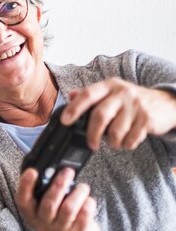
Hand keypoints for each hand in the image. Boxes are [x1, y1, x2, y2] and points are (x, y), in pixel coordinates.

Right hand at [16, 168, 101, 230]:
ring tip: (83, 187)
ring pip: (68, 208)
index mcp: (31, 214)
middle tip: (67, 171)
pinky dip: (88, 204)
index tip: (32, 171)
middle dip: (59, 184)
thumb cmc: (59, 213)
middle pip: (49, 204)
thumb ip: (45, 190)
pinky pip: (84, 216)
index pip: (23, 200)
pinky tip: (88, 199)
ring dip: (78, 193)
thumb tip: (51, 170)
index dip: (25, 185)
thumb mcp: (46, 204)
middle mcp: (42, 225)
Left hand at [61, 77, 175, 149]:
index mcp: (109, 85)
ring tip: (113, 142)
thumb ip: (91, 94)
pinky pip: (131, 139)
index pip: (88, 94)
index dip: (74, 108)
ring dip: (112, 142)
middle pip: (100, 115)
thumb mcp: (111, 91)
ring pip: (116, 131)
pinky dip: (126, 144)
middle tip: (91, 144)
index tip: (65, 121)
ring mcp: (136, 106)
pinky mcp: (147, 119)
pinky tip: (127, 140)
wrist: (165, 102)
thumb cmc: (130, 99)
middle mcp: (122, 93)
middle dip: (92, 133)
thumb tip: (71, 95)